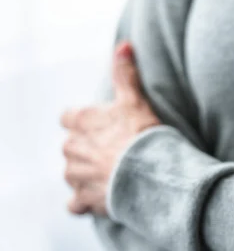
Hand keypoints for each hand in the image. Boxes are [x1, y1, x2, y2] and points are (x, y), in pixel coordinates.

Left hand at [61, 42, 160, 214]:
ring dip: (87, 177)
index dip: (83, 123)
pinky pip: (75, 205)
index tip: (101, 128)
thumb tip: (124, 44)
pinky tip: (101, 201)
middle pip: (71, 148)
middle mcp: (70, 149)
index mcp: (80, 122)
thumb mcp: (135, 99)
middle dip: (87, 151)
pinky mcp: (83, 201)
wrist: (149, 174)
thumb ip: (125, 73)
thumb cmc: (142, 135)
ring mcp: (74, 177)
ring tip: (113, 178)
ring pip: (73, 175)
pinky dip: (85, 204)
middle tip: (114, 154)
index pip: (68, 118)